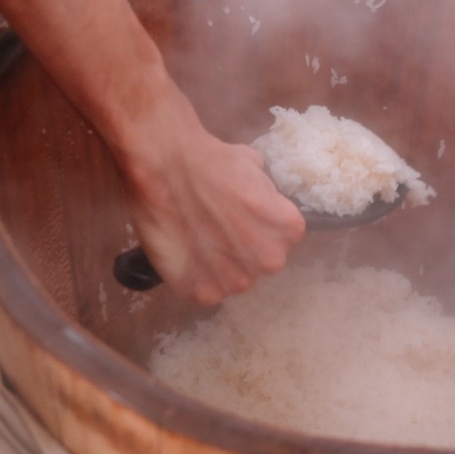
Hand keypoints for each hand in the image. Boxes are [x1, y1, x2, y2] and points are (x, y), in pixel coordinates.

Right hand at [119, 91, 305, 304]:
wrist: (165, 169)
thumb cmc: (211, 161)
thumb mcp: (255, 166)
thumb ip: (266, 195)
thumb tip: (262, 199)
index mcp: (289, 230)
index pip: (283, 235)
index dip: (260, 224)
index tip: (241, 214)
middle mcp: (270, 261)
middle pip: (260, 259)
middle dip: (244, 247)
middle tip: (217, 227)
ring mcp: (237, 281)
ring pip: (233, 277)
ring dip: (219, 265)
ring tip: (196, 239)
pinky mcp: (203, 292)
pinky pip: (204, 288)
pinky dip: (193, 275)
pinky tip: (183, 251)